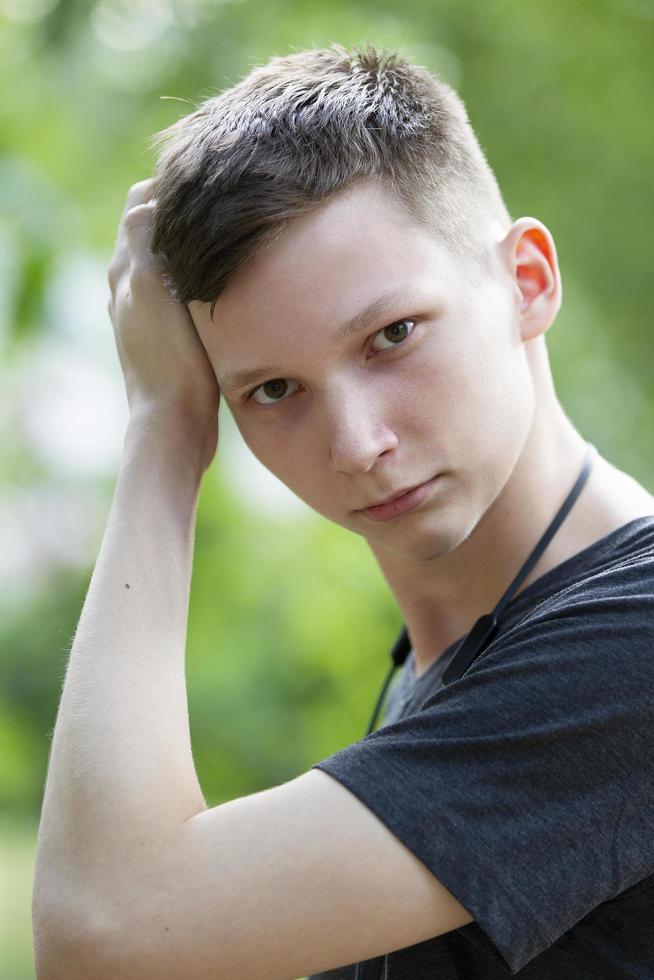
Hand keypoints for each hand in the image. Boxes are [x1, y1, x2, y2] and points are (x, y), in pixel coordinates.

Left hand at [107, 178, 219, 467]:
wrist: (174, 421)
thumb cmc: (167, 359)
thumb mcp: (152, 291)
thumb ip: (144, 243)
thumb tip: (147, 200)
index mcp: (125, 270)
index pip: (141, 204)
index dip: (170, 186)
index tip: (209, 180)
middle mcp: (130, 287)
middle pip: (156, 229)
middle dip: (185, 212)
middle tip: (228, 205)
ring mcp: (150, 312)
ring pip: (172, 259)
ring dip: (195, 244)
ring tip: (231, 237)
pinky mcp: (169, 335)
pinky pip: (185, 288)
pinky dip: (201, 274)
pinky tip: (227, 283)